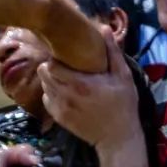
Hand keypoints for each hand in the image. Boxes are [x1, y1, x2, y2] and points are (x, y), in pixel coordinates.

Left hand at [38, 34, 140, 149]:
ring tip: (65, 79)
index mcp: (80, 84)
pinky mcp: (59, 118)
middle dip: (51, 67)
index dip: (56, 58)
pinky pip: (47, 100)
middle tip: (64, 65)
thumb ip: (112, 52)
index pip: (51, 65)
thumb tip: (104, 28)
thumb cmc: (123, 105)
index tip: (65, 55)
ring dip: (51, 80)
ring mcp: (60, 109)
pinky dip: (52, 94)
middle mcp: (66, 96)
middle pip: (43, 74)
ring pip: (43, 86)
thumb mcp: (123, 76)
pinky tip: (66, 93)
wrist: (117, 138)